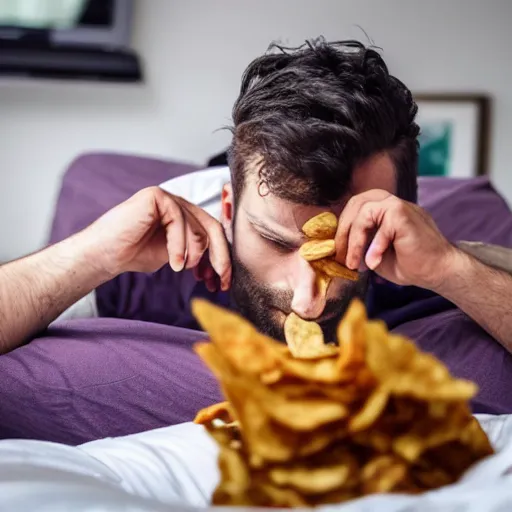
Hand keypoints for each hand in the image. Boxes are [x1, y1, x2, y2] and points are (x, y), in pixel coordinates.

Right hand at [82, 187, 231, 291]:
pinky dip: (179, 246)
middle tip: (221, 279)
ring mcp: (168, 197)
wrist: (104, 254)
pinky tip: (174, 264)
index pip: (212, 232)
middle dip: (220, 256)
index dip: (221, 256)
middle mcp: (178, 203)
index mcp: (184, 216)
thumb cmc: (134, 255)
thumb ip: (195, 252)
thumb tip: (221, 264)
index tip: (223, 281)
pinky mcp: (157, 196)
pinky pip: (179, 220)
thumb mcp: (175, 256)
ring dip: (195, 253)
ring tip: (184, 269)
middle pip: (212, 227)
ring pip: (197, 226)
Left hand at [335, 189, 456, 290]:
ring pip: (364, 211)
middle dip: (343, 232)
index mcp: (384, 209)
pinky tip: (373, 263)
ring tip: (353, 263)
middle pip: (355, 204)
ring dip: (354, 240)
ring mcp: (399, 206)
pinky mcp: (405, 215)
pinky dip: (374, 247)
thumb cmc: (410, 264)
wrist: (439, 271)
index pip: (354, 207)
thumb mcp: (375, 253)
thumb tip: (335, 246)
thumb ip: (360, 243)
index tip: (338, 252)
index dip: (342, 228)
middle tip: (340, 257)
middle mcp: (391, 203)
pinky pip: (381, 225)